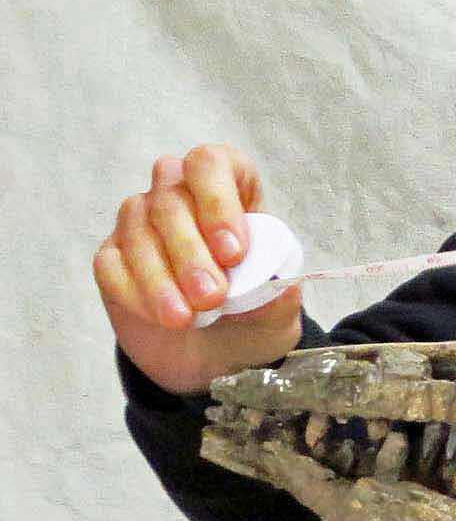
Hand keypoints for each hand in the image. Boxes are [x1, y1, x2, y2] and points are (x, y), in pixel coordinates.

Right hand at [94, 145, 301, 395]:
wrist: (216, 357)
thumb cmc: (253, 316)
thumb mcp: (279, 308)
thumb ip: (277, 291)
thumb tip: (271, 282)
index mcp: (230, 186)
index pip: (210, 163)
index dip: (218, 203)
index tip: (233, 254)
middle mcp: (179, 193)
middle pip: (170, 197)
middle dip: (190, 251)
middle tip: (212, 297)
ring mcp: (141, 223)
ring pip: (137, 228)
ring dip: (162, 277)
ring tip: (187, 318)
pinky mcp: (113, 258)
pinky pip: (111, 264)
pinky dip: (136, 293)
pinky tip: (162, 318)